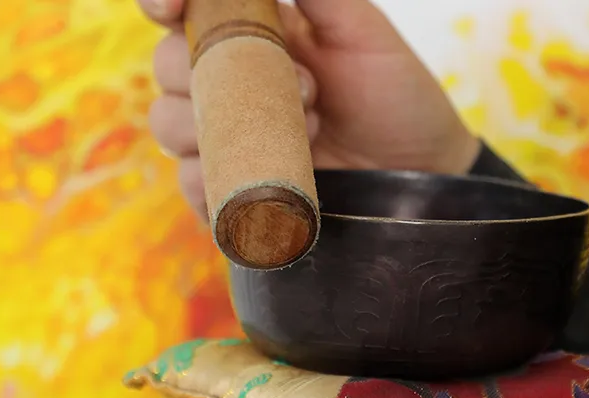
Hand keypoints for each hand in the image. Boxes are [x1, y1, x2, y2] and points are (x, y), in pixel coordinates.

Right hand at [139, 0, 480, 217]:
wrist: (424, 168)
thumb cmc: (397, 94)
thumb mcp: (362, 31)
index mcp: (254, 34)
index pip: (185, 11)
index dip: (164, 3)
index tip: (170, 6)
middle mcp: (233, 82)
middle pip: (167, 66)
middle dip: (209, 71)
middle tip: (304, 87)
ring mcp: (231, 137)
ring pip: (169, 123)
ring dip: (225, 127)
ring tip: (309, 131)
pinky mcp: (236, 187)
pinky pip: (193, 183)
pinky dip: (215, 178)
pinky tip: (264, 174)